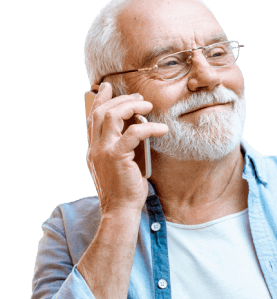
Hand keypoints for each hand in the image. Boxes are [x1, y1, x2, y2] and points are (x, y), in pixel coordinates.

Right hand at [85, 82, 167, 214]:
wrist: (120, 210)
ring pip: (112, 116)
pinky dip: (149, 127)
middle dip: (120, 99)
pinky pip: (133, 133)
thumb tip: (135, 130)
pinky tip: (161, 129)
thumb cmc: (124, 191)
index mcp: (93, 149)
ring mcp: (103, 151)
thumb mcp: (118, 166)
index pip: (92, 118)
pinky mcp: (117, 156)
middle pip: (101, 112)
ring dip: (131, 106)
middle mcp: (94, 148)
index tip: (110, 88)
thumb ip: (120, 148)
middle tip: (139, 98)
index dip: (100, 100)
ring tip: (148, 106)